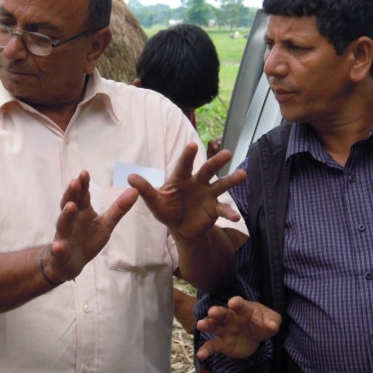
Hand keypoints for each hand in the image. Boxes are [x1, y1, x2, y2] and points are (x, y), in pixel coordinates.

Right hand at [44, 170, 138, 281]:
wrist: (70, 263)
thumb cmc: (87, 239)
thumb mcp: (106, 224)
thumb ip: (119, 208)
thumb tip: (135, 190)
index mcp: (82, 212)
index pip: (82, 195)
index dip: (83, 184)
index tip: (85, 172)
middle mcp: (70, 220)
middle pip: (69, 204)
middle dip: (71, 193)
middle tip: (74, 182)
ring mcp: (63, 235)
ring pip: (63, 224)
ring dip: (65, 215)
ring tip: (70, 206)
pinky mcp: (60, 252)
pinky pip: (58, 249)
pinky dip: (58, 247)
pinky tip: (59, 246)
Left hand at [129, 144, 245, 240]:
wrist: (181, 227)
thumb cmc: (167, 210)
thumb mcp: (155, 202)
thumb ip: (145, 190)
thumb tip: (130, 177)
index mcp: (181, 179)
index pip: (184, 165)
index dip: (188, 156)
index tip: (192, 145)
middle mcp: (197, 183)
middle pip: (207, 170)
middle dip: (217, 162)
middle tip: (227, 153)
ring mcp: (208, 195)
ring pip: (221, 185)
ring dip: (232, 180)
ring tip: (243, 174)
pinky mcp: (214, 209)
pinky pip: (223, 209)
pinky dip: (229, 213)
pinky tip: (236, 218)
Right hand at [195, 296, 280, 359]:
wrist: (256, 336)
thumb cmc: (262, 322)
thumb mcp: (272, 320)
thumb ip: (273, 321)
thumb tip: (272, 326)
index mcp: (243, 309)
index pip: (239, 304)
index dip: (236, 303)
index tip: (233, 303)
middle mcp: (231, 318)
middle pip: (223, 314)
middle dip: (217, 312)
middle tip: (212, 312)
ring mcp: (225, 330)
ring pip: (214, 326)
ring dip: (207, 325)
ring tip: (200, 325)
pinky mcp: (222, 343)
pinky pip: (212, 346)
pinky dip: (206, 350)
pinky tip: (200, 355)